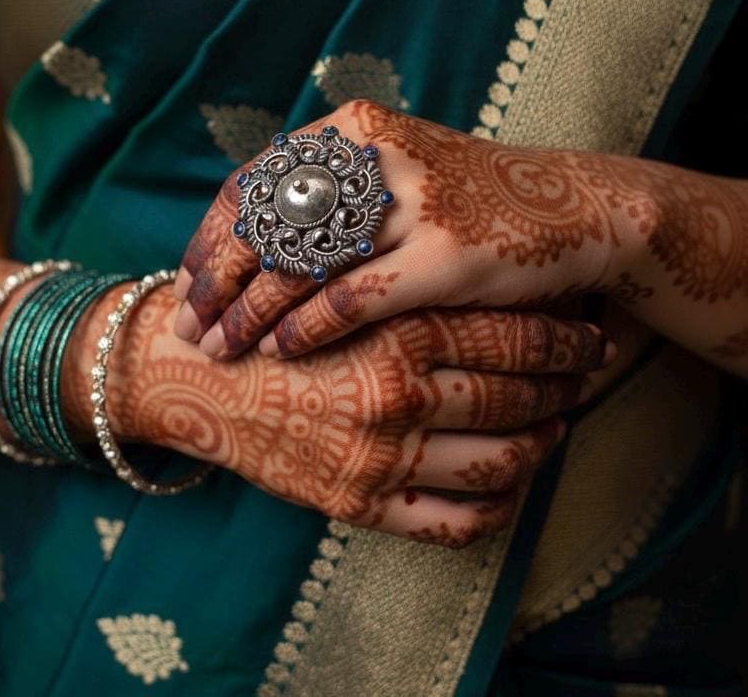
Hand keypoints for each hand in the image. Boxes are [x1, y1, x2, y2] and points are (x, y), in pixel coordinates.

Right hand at [102, 297, 608, 546]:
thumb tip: (477, 263)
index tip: (589, 333)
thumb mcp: (336, 274)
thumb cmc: (268, 314)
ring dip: (541, 445)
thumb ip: (402, 270)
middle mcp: (397, 394)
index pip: (511, 337)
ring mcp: (380, 454)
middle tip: (589, 376)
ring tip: (557, 428)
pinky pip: (452, 522)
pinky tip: (510, 491)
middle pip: (517, 397)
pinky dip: (496, 509)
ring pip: (499, 461)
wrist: (195, 375)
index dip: (563, 337)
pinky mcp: (359, 502)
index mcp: (397, 331)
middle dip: (567, 386)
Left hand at [172, 100, 639, 359]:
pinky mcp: (447, 254)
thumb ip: (327, 193)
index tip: (187, 282)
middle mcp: (379, 154)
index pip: (255, 182)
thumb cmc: (468, 201)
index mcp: (356, 130)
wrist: (571, 212)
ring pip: (301, 262)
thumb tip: (241, 240)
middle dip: (216, 280)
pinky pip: (353, 297)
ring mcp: (415, 202)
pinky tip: (279, 351)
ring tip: (219, 348)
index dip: (211, 236)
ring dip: (249, 312)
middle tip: (188, 325)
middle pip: (267, 222)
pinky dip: (307, 327)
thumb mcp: (393, 173)